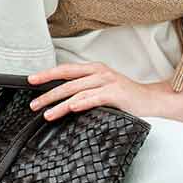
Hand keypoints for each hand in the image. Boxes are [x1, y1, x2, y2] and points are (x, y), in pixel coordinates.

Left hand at [27, 61, 170, 119]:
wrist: (151, 100)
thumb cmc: (125, 96)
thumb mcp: (102, 88)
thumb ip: (85, 89)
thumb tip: (61, 97)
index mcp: (94, 69)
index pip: (66, 70)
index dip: (47, 74)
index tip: (31, 80)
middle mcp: (99, 72)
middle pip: (67, 82)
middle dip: (48, 93)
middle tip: (34, 104)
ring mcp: (108, 82)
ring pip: (77, 92)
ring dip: (60, 104)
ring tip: (47, 113)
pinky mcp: (116, 93)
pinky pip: (95, 98)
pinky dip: (82, 103)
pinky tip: (71, 108)